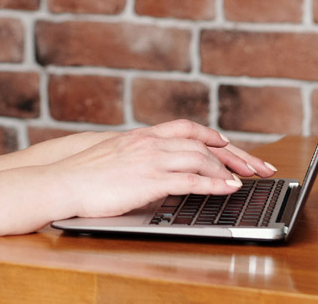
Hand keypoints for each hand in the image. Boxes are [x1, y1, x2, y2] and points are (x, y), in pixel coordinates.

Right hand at [52, 120, 270, 219]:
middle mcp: (149, 143)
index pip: (186, 128)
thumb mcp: (112, 157)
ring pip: (200, 158)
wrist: (60, 182)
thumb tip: (150, 169)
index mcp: (141, 136)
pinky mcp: (149, 181)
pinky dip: (214, 184)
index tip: (230, 144)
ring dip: (228, 169)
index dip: (212, 135)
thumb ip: (135, 157)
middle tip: (257, 165)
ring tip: (245, 179)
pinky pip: (190, 181)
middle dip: (234, 154)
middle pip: (202, 143)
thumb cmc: (81, 175)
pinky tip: (228, 189)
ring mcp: (149, 160)